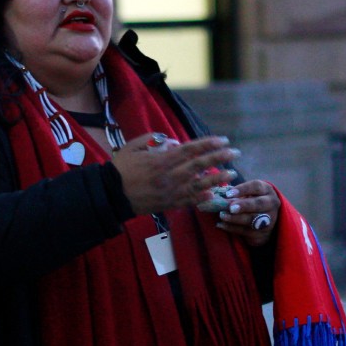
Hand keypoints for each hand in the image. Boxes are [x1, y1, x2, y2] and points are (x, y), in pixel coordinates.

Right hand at [111, 133, 238, 215]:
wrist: (110, 195)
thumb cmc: (120, 168)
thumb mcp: (133, 147)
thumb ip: (153, 140)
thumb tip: (174, 142)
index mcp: (161, 160)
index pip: (191, 150)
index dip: (209, 144)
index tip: (223, 140)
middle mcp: (169, 176)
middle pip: (199, 166)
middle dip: (219, 158)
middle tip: (235, 153)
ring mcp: (170, 192)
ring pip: (199, 185)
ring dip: (218, 179)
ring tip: (232, 174)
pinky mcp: (168, 204)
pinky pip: (189, 202)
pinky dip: (202, 198)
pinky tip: (214, 194)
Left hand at [215, 179, 280, 246]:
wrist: (264, 221)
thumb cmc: (251, 202)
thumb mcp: (248, 194)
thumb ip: (235, 194)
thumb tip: (217, 196)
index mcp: (266, 190)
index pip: (256, 186)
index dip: (242, 189)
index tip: (228, 194)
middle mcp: (271, 203)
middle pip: (259, 203)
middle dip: (243, 205)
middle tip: (230, 207)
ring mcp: (269, 219)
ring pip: (253, 219)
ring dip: (236, 218)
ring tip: (222, 216)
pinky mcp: (262, 232)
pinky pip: (246, 231)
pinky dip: (232, 228)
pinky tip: (221, 225)